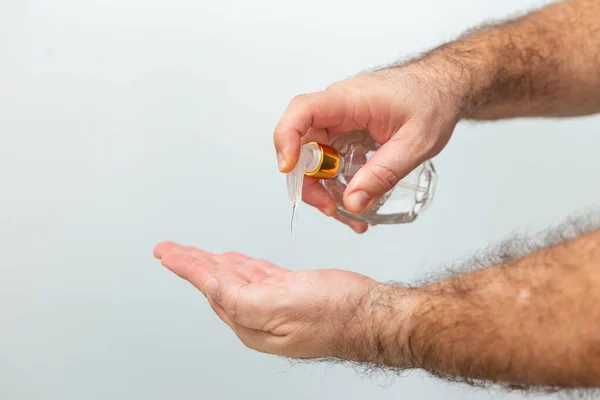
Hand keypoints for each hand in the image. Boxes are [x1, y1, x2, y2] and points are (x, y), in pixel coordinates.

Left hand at [153, 241, 401, 362]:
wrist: (375, 313)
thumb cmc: (337, 315)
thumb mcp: (280, 308)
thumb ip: (239, 299)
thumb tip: (208, 284)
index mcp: (251, 322)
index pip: (210, 288)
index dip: (187, 267)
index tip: (167, 253)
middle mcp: (260, 315)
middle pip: (218, 282)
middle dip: (193, 263)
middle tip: (170, 250)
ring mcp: (277, 303)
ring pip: (236, 277)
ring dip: (213, 262)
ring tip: (193, 253)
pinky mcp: (293, 291)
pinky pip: (258, 274)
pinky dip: (242, 265)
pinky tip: (233, 262)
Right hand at [273, 64, 460, 230]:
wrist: (444, 87)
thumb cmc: (432, 102)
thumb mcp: (415, 144)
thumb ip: (383, 174)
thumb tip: (352, 202)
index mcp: (350, 99)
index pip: (303, 111)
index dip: (287, 138)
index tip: (288, 168)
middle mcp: (338, 107)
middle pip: (302, 143)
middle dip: (308, 181)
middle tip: (330, 208)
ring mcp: (340, 120)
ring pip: (315, 156)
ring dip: (323, 188)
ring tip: (349, 215)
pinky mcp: (346, 131)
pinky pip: (330, 158)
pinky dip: (336, 182)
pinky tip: (355, 201)